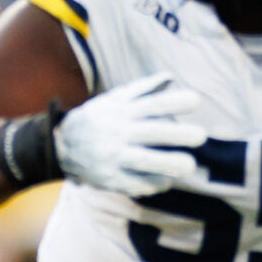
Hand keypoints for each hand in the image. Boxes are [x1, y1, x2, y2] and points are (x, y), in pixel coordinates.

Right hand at [55, 74, 208, 197]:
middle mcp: (117, 133)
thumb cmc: (96, 119)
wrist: (60, 146)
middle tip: (201, 136)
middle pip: (150, 133)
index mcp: (120, 112)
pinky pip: (135, 183)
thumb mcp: (112, 100)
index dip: (175, 101)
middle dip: (177, 134)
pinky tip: (168, 181)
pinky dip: (153, 183)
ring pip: (143, 161)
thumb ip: (141, 89)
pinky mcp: (110, 179)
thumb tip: (170, 78)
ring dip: (168, 163)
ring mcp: (113, 158)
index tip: (197, 100)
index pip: (151, 104)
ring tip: (189, 165)